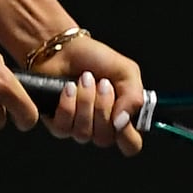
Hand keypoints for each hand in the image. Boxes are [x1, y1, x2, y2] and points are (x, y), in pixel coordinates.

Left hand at [28, 37, 144, 156]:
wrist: (65, 48)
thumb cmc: (95, 58)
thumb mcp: (126, 71)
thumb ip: (134, 97)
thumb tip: (123, 122)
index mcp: (122, 117)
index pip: (130, 145)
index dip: (127, 135)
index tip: (122, 115)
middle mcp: (101, 126)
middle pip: (105, 139)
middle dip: (102, 107)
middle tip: (101, 83)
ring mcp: (78, 127)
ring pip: (83, 134)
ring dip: (85, 102)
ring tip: (84, 79)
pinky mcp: (58, 124)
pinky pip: (64, 128)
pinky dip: (67, 105)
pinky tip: (68, 88)